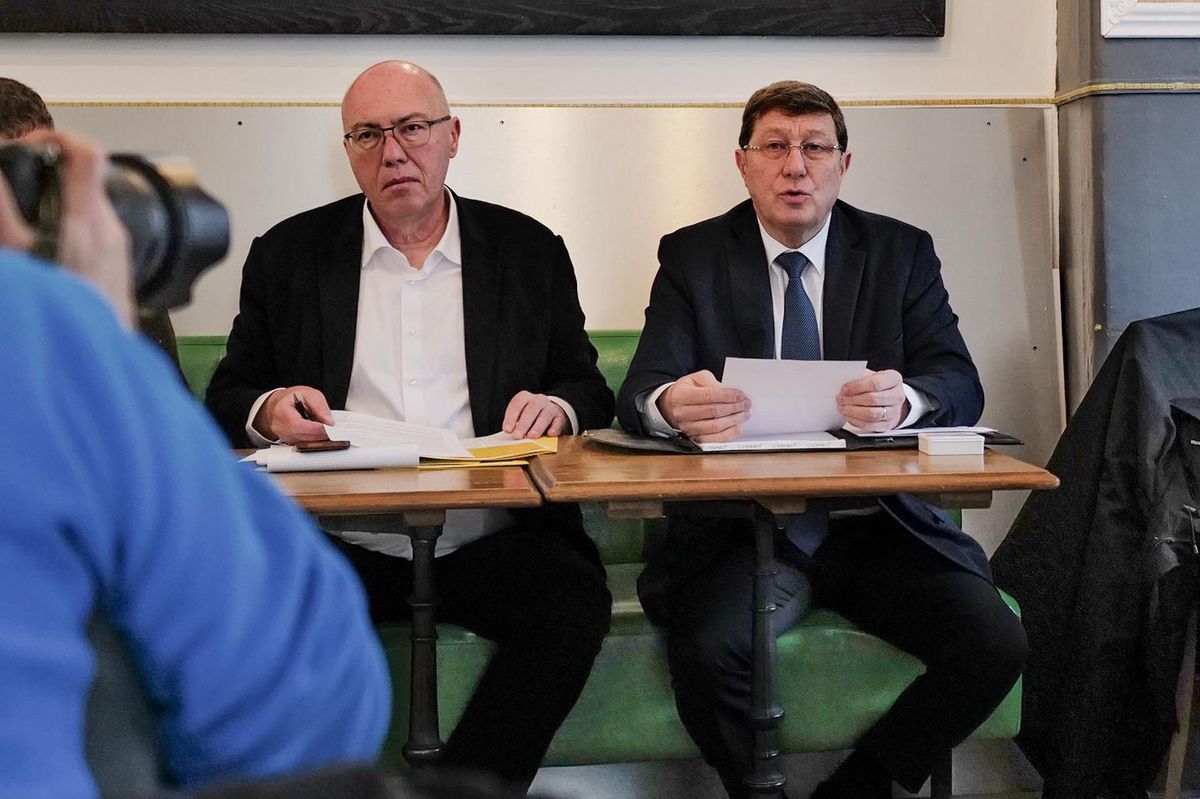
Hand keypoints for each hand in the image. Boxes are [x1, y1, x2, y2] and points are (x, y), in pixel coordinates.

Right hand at [0, 130, 133, 325]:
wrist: (98, 358)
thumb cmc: (58, 310)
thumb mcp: (16, 251)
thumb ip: (4, 210)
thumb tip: (0, 171)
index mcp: (84, 219)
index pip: (87, 153)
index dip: (57, 137)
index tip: (29, 144)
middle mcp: (109, 229)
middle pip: (83, 181)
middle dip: (47, 176)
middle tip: (16, 185)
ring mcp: (118, 249)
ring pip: (87, 210)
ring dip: (56, 206)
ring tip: (27, 223)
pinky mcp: (119, 267)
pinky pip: (94, 235)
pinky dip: (67, 230)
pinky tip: (48, 251)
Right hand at [254, 386, 333, 442]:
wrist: (281, 403)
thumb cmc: (293, 398)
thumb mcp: (309, 394)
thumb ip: (319, 406)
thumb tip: (328, 421)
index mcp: (281, 410)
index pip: (297, 425)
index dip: (315, 429)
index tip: (328, 428)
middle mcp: (279, 426)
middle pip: (301, 436)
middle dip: (319, 435)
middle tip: (332, 430)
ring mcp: (282, 436)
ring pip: (303, 443)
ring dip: (317, 438)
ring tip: (325, 429)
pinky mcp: (288, 441)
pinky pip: (303, 444)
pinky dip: (313, 440)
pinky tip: (318, 433)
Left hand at [503, 391, 568, 438]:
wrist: (552, 413)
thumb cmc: (531, 417)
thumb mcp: (521, 415)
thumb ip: (515, 424)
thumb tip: (511, 435)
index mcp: (525, 397)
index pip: (517, 404)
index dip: (511, 417)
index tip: (507, 430)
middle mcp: (538, 400)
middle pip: (530, 410)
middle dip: (523, 424)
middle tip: (517, 436)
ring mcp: (550, 408)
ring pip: (544, 416)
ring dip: (538, 427)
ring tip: (532, 436)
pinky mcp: (560, 417)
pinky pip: (558, 422)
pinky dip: (555, 428)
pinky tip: (551, 434)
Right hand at [658, 370, 749, 442]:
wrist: (670, 407)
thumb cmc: (685, 391)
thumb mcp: (695, 379)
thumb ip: (711, 382)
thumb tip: (728, 392)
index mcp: (681, 396)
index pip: (708, 396)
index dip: (727, 395)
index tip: (740, 395)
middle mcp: (682, 413)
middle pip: (713, 412)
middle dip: (734, 407)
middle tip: (746, 403)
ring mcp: (687, 428)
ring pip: (715, 426)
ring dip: (734, 420)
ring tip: (744, 413)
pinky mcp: (693, 439)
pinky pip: (714, 440)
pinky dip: (728, 434)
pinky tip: (737, 427)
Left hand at [837, 369, 909, 431]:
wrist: (891, 398)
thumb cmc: (879, 385)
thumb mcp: (872, 375)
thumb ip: (860, 377)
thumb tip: (844, 383)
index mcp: (894, 379)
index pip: (875, 383)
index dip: (857, 387)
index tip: (844, 389)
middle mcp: (897, 396)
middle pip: (873, 399)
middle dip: (853, 400)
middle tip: (840, 399)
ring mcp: (894, 412)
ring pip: (872, 414)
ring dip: (853, 412)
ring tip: (842, 408)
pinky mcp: (887, 425)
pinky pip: (870, 426)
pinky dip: (856, 421)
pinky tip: (848, 416)